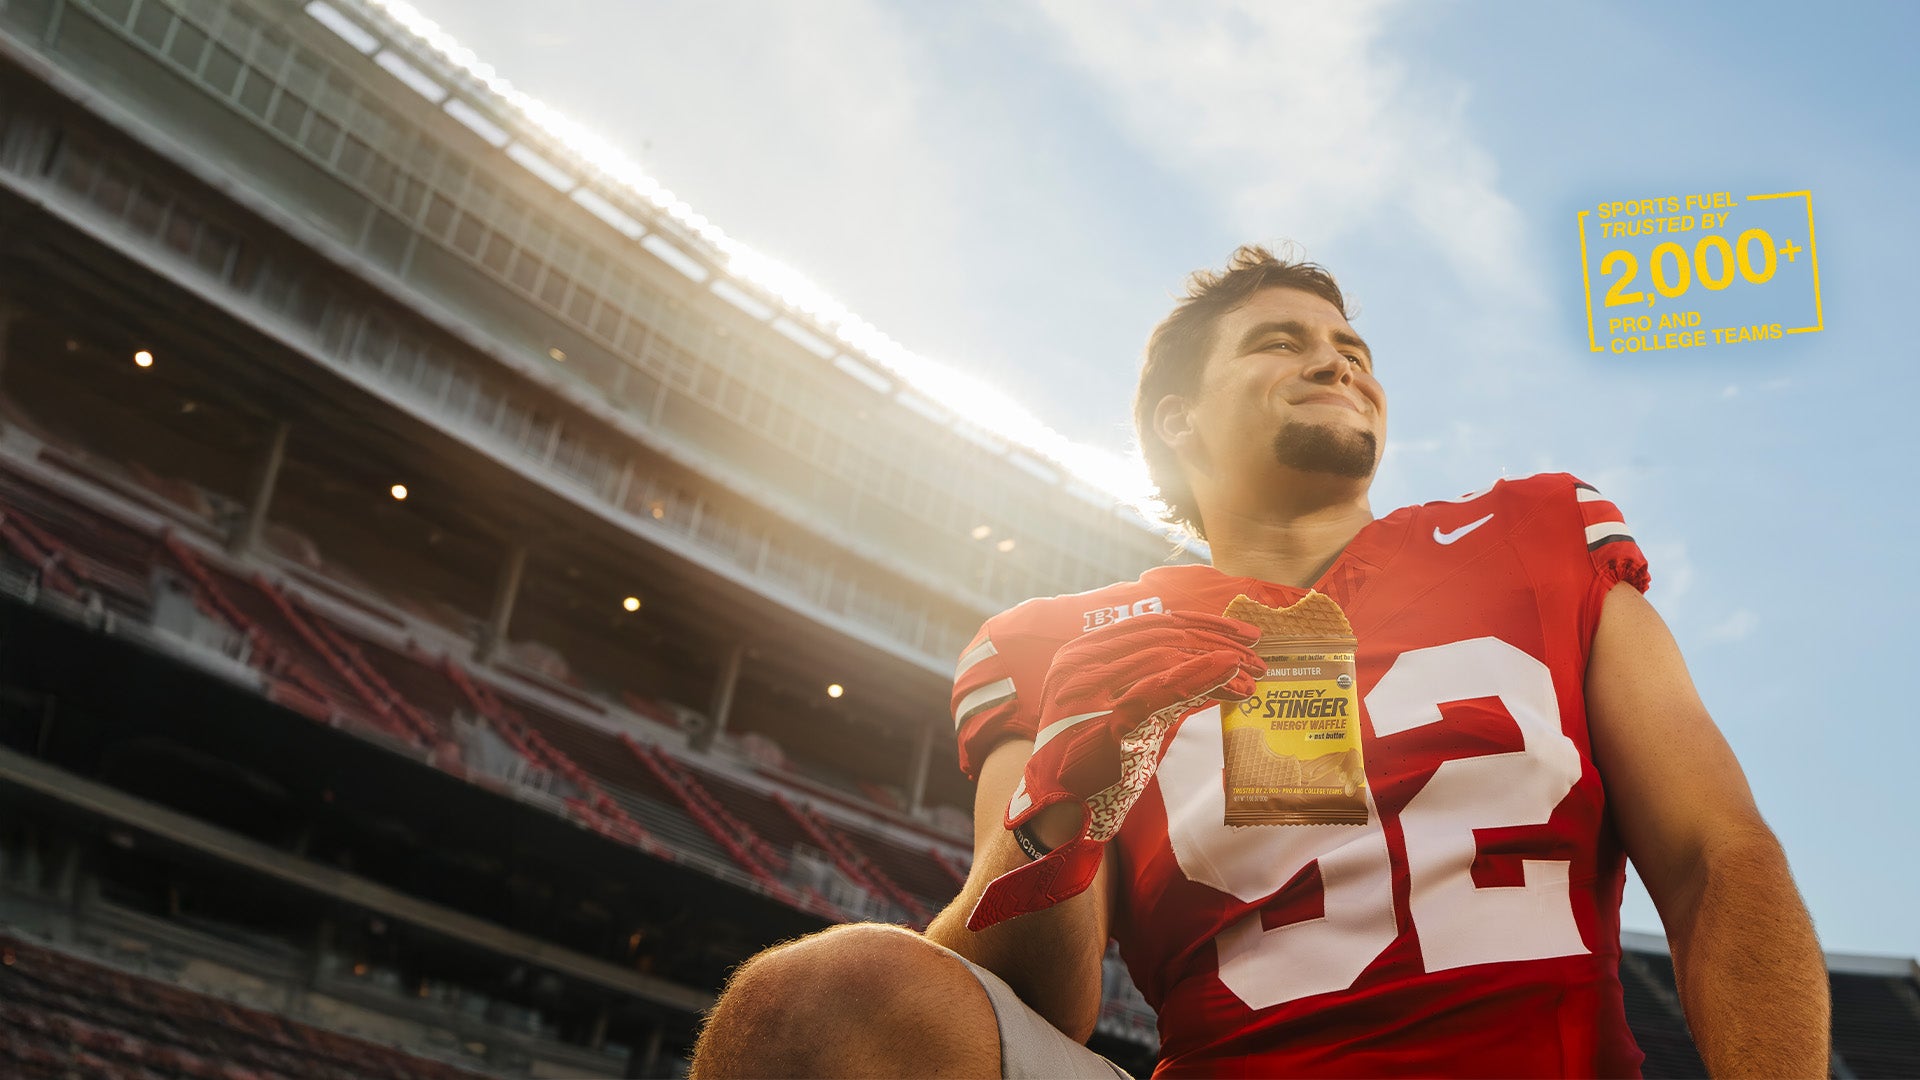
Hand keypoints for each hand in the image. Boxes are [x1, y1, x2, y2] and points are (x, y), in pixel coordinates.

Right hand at [967, 612, 1263, 929]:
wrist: (1061, 810)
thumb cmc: (1093, 762)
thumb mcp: (1121, 710)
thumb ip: (1153, 682)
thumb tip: (1213, 661)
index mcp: (1081, 653)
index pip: (1150, 623)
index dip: (1200, 623)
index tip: (1239, 633)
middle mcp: (1082, 664)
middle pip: (1163, 635)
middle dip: (1217, 641)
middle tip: (1257, 653)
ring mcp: (1092, 691)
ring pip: (1167, 657)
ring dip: (1219, 661)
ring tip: (1254, 674)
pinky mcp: (1110, 722)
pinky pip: (1161, 690)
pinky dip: (1200, 675)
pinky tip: (1232, 673)